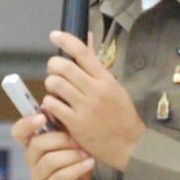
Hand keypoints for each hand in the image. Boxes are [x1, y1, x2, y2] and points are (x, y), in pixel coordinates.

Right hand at [12, 115, 97, 179]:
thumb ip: (63, 127)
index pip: (19, 131)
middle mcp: (32, 160)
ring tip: (87, 154)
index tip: (42, 117)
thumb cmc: (75, 164)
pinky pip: (61, 176)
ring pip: (50, 160)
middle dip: (61, 139)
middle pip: (38, 144)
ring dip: (71, 155)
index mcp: (34, 145)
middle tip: (79, 140)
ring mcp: (38, 177)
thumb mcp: (72, 142)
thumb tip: (56, 107)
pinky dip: (77, 168)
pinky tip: (89, 163)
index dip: (26, 123)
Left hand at [43, 30, 143, 171]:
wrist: (130, 144)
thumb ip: (96, 65)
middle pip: (63, 67)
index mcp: (105, 79)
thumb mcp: (114, 86)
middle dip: (53, 66)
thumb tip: (87, 38)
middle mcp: (95, 90)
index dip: (66, 40)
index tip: (54, 35)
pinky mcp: (75, 124)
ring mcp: (84, 107)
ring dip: (51, 85)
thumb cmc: (122, 115)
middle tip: (54, 72)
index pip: (83, 52)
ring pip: (54, 84)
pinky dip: (49, 103)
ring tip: (56, 91)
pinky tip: (55, 107)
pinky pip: (52, 105)